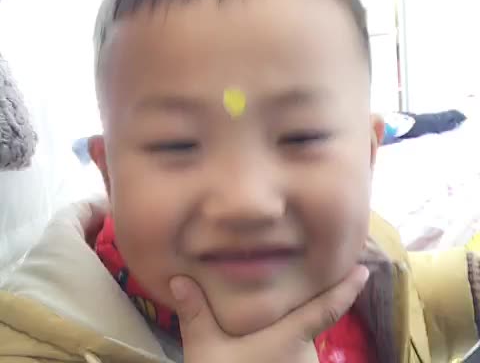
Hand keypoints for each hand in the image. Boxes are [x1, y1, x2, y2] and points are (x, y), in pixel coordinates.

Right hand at [170, 265, 368, 362]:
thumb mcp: (205, 351)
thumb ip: (195, 314)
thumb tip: (179, 278)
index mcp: (290, 337)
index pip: (327, 308)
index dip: (347, 288)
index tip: (365, 269)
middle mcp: (304, 355)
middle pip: (309, 323)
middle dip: (303, 305)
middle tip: (295, 280)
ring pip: (301, 343)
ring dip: (291, 330)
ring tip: (273, 314)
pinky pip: (294, 358)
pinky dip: (287, 345)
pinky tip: (265, 342)